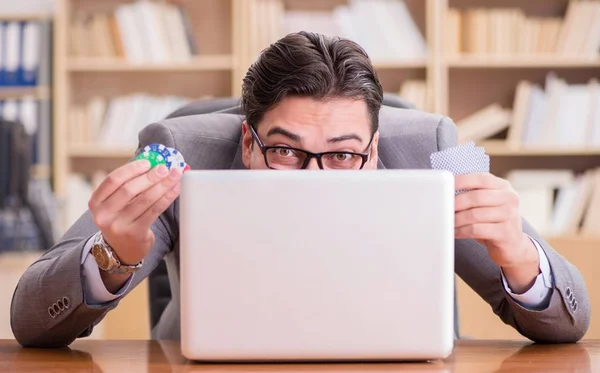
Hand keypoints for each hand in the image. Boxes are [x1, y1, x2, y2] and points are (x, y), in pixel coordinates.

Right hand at [88, 159, 181, 265]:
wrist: (122, 250)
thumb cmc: (122, 218)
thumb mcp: (116, 203)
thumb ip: (128, 184)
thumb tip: (153, 163)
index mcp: (96, 202)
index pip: (112, 180)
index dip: (131, 169)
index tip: (148, 162)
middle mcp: (104, 215)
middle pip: (129, 189)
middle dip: (150, 176)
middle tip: (165, 168)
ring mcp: (119, 226)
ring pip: (145, 200)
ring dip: (163, 185)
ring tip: (175, 176)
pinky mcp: (135, 233)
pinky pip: (154, 211)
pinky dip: (167, 197)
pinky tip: (175, 189)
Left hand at [454, 173, 539, 292]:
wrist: (514, 246)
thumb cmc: (494, 221)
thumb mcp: (488, 204)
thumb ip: (474, 194)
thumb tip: (446, 192)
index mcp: (504, 187)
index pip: (481, 178)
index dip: (462, 181)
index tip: (446, 186)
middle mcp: (510, 199)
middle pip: (476, 197)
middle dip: (456, 203)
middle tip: (443, 208)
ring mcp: (510, 216)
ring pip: (474, 215)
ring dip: (456, 219)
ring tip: (446, 222)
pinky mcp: (505, 233)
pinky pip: (476, 230)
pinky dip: (461, 231)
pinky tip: (454, 232)